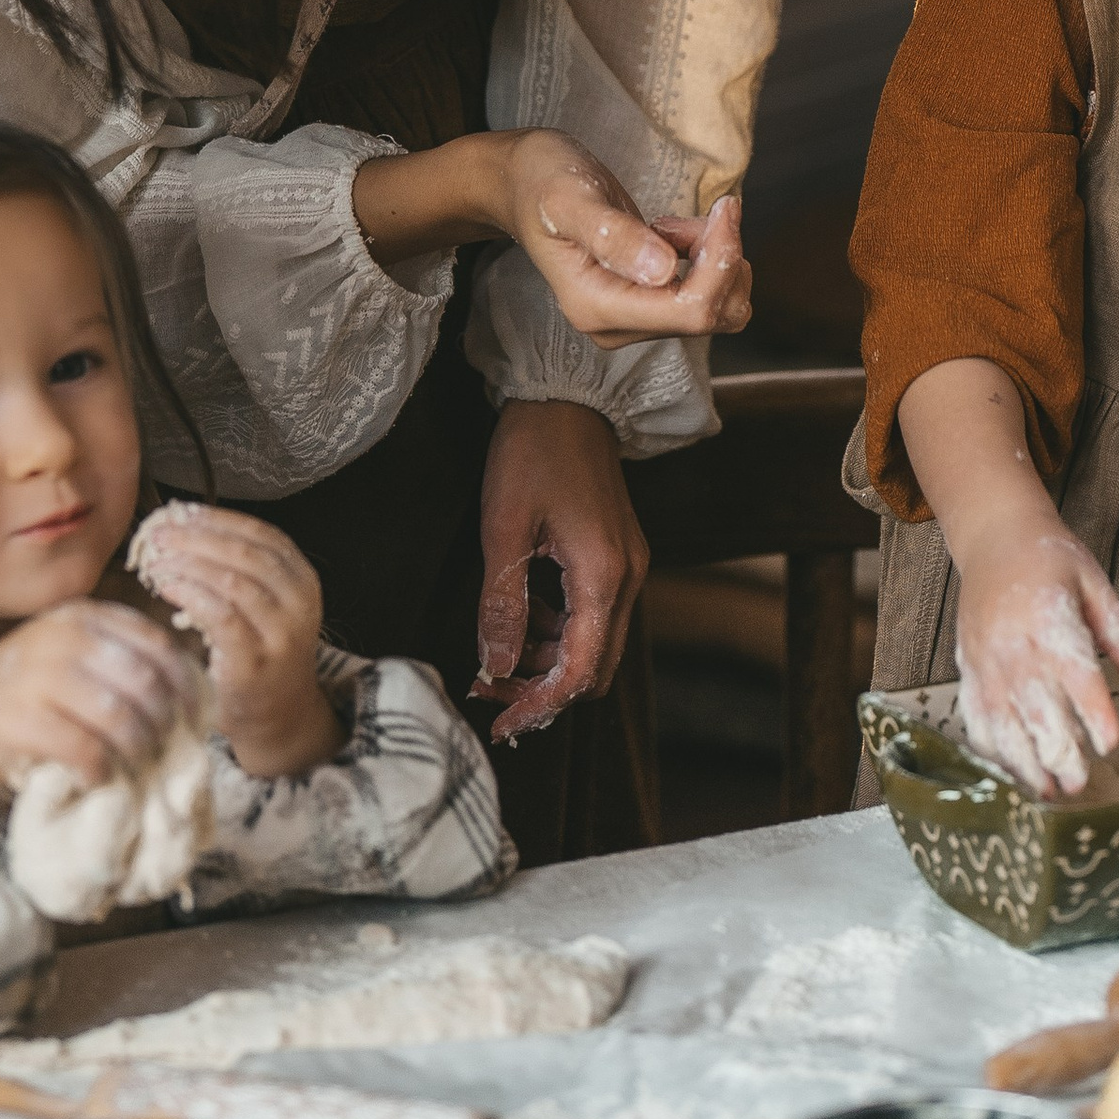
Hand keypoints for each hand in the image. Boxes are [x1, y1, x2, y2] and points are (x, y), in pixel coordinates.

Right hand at [0, 601, 198, 854]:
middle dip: (167, 723)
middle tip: (171, 752)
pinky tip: (98, 778)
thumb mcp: (66, 663)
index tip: (197, 716)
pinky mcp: (15, 717)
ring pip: (121, 716)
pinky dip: (100, 768)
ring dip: (138, 751)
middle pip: (146, 681)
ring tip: (138, 768)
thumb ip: (115, 660)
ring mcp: (34, 674)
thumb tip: (189, 690)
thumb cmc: (19, 702)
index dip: (185, 681)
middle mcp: (59, 636)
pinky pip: (83, 747)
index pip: (155, 642)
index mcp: (77, 616)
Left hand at [136, 506, 340, 777]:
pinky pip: (221, 616)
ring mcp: (280, 634)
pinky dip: (191, 594)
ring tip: (156, 557)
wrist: (277, 715)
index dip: (217, 518)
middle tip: (158, 531)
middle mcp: (299, 602)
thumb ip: (235, 568)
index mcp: (302, 578)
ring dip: (189, 563)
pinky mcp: (254, 662)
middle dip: (197, 537)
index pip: (260, 533)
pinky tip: (167, 586)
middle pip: (245, 553)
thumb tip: (180, 524)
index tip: (180, 512)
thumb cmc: (258, 651)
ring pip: (233, 580)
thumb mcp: (263, 603)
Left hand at [474, 398, 647, 743]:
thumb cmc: (532, 451)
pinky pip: (593, 615)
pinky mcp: (618, 554)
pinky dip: (559, 632)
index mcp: (603, 575)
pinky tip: (523, 616)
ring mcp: (628, 565)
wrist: (566, 396)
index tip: (501, 722)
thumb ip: (502, 604)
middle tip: (491, 692)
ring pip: (595, 645)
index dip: (540, 706)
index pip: (580, 671)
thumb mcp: (503, 528)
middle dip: (544, 689)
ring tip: (497, 656)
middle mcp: (628, 577)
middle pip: (595, 668)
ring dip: (549, 661)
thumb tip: (496, 668)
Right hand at [500, 139, 753, 353]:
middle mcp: (617, 325)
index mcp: (597, 307)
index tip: (724, 208)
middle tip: (711, 208)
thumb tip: (664, 271)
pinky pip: (705, 297)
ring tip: (679, 222)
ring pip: (717, 310)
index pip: (690, 311)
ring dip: (719, 261)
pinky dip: (709, 260)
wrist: (523, 183)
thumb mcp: (571, 198)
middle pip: (709, 315)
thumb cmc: (542, 182)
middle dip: (724, 259)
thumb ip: (614, 235)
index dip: (721, 263)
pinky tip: (675, 232)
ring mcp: (633, 317)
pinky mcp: (647, 303)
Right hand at [952, 518, 1118, 796]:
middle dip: (1059, 753)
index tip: (1110, 743)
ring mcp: (987, 663)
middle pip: (1037, 712)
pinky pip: (975, 718)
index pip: (1077, 677)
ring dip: (1023, 762)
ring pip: (1002, 725)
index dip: (1094, 714)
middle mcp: (1016, 649)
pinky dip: (990, 749)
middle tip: (1079, 786)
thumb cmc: (1049, 560)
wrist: (993, 539)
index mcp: (1053, 624)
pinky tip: (1010, 769)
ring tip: (1045, 792)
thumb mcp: (1095, 585)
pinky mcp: (969, 670)